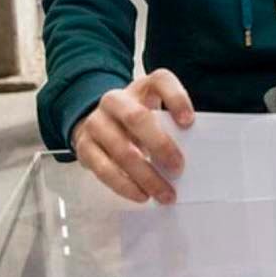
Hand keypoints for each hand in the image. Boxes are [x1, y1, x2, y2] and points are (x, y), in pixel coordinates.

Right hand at [71, 68, 195, 202]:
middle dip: (160, 144)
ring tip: (165, 193)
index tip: (189, 122)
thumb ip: (171, 125)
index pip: (160, 81)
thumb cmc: (138, 120)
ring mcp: (96, 122)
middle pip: (136, 117)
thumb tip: (191, 154)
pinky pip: (104, 169)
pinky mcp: (84, 146)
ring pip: (121, 150)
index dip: (176, 99)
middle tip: (178, 168)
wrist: (100, 122)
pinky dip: (125, 186)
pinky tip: (142, 195)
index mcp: (141, 86)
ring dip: (146, 176)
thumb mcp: (156, 111)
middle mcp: (115, 100)